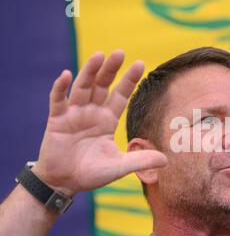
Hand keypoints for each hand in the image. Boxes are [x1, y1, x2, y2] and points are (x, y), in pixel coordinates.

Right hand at [32, 50, 166, 196]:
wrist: (65, 183)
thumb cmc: (91, 174)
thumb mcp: (118, 167)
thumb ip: (139, 160)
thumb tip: (166, 160)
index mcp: (107, 120)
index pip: (120, 95)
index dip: (129, 80)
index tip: (140, 63)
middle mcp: (92, 113)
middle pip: (102, 86)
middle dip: (111, 69)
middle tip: (120, 52)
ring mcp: (74, 114)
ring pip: (82, 87)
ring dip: (89, 71)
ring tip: (99, 55)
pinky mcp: (56, 120)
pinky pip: (58, 100)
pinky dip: (61, 88)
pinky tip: (66, 75)